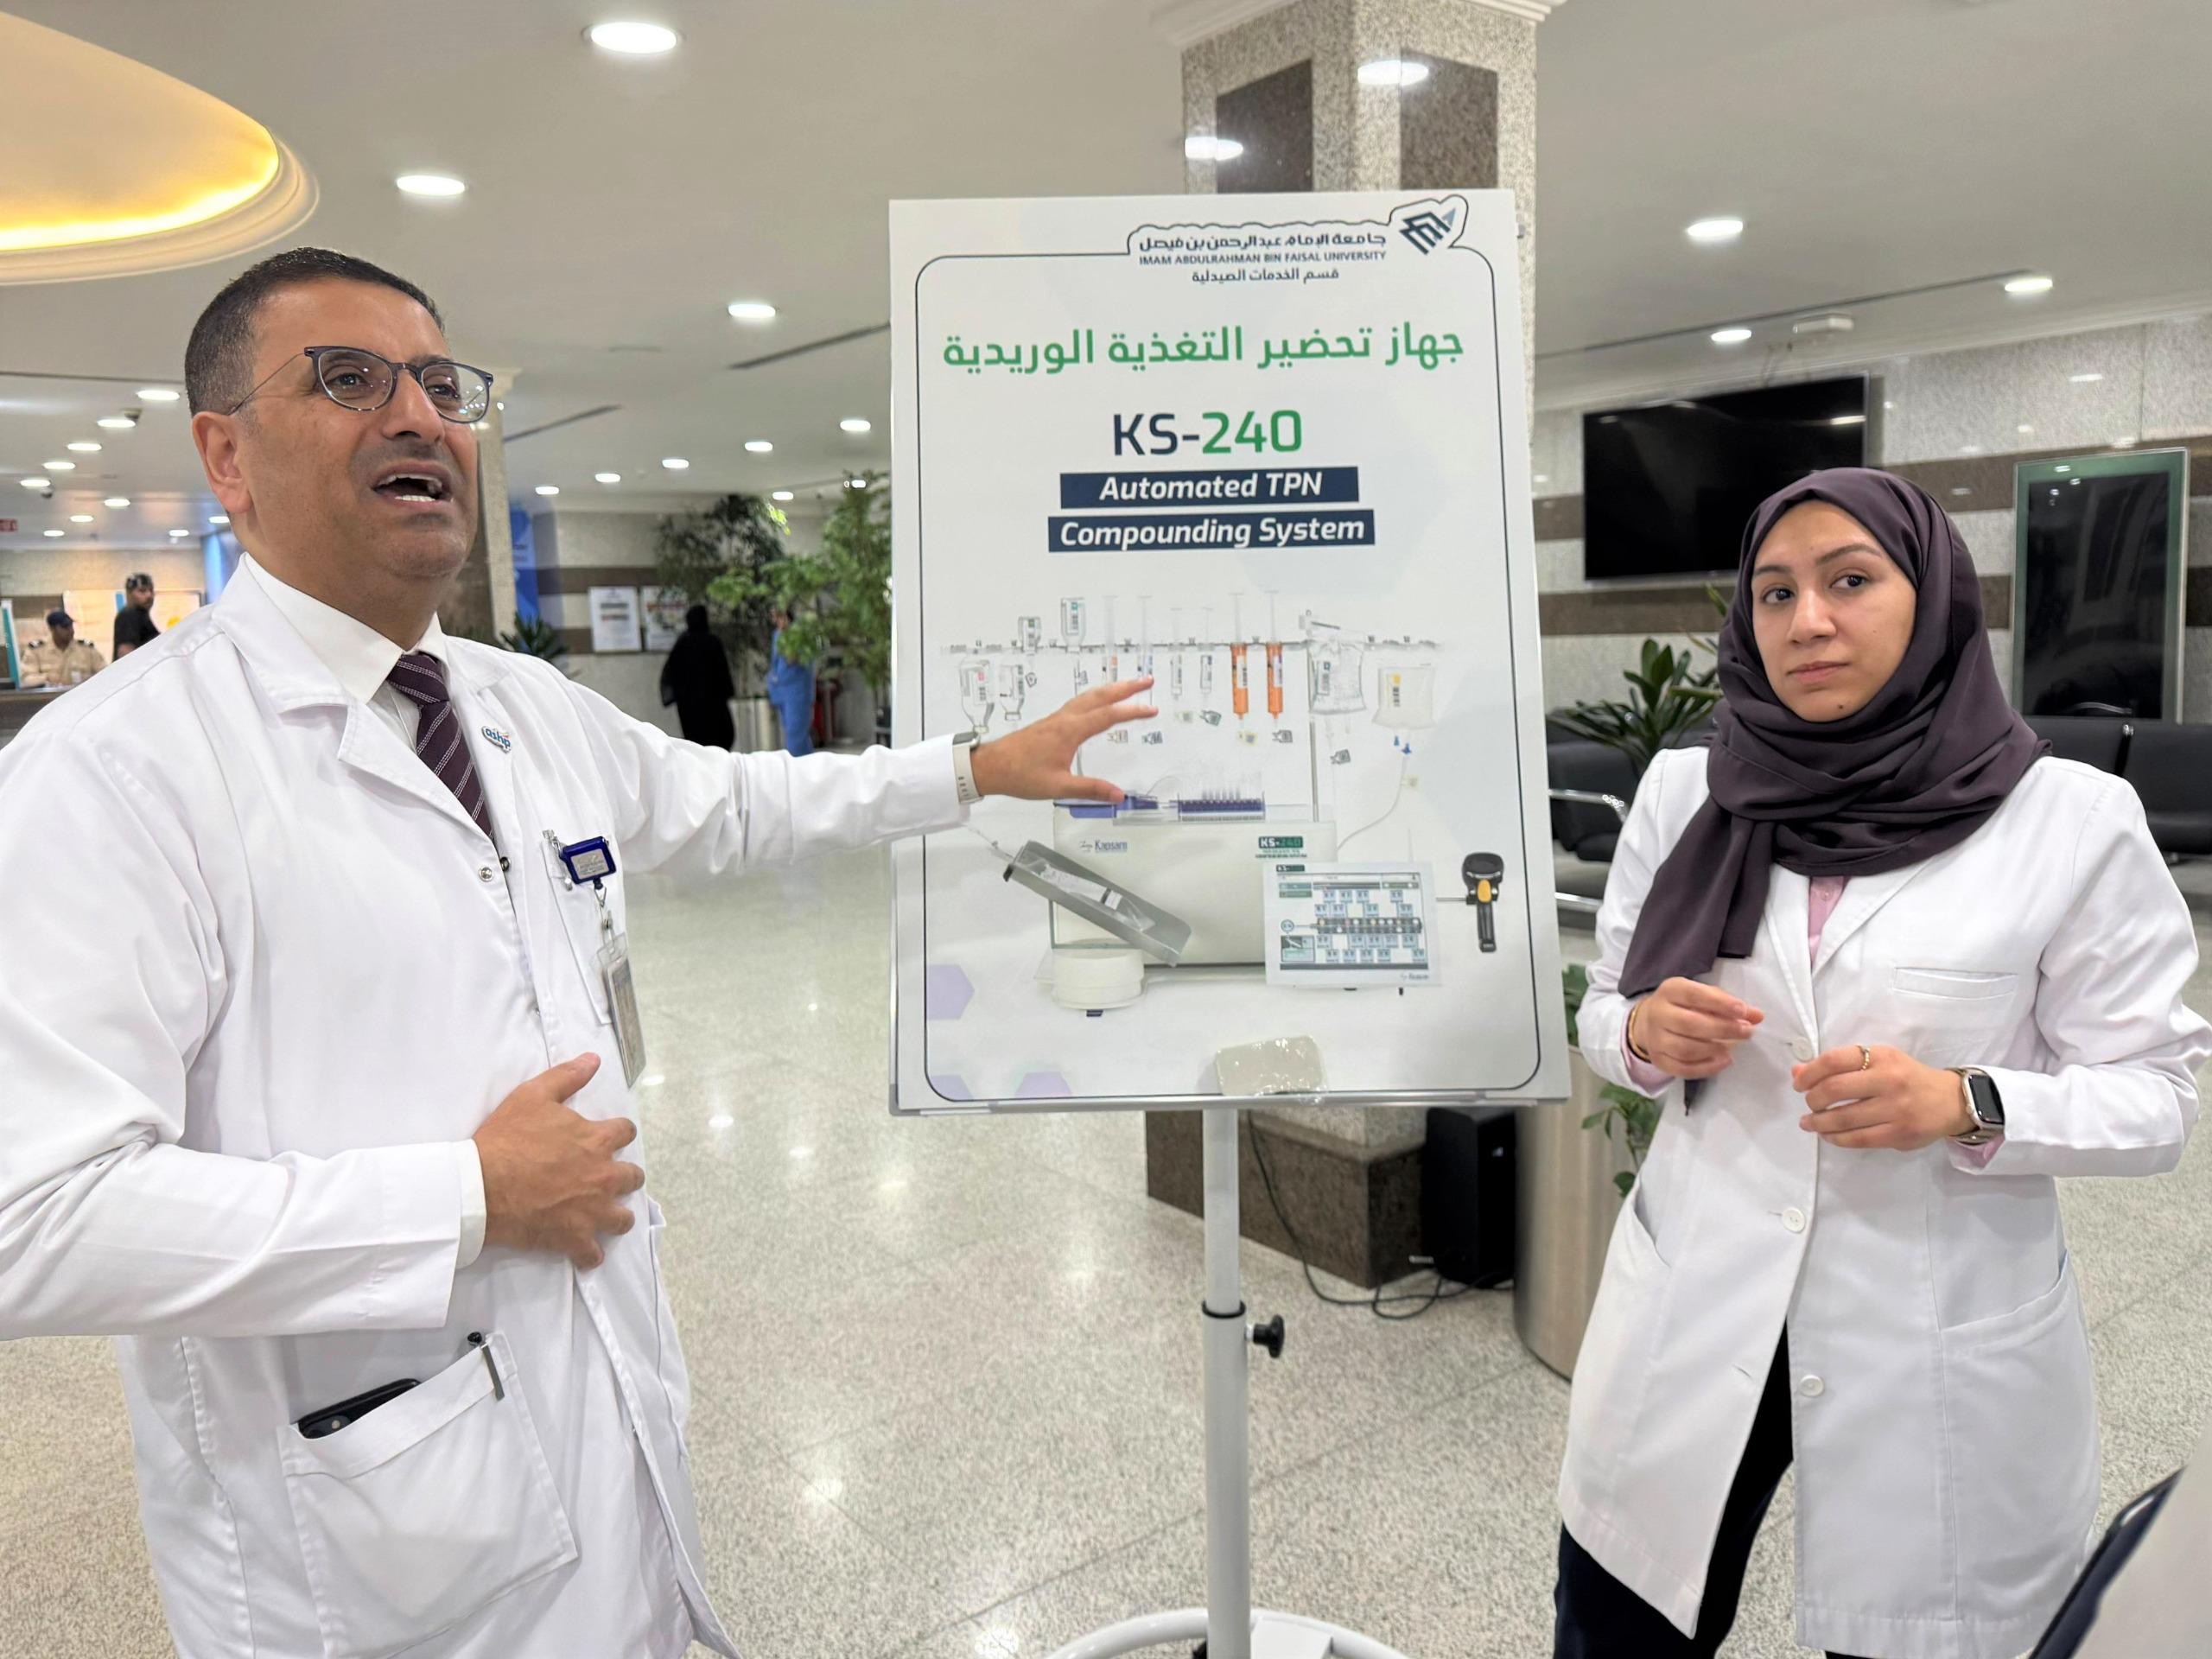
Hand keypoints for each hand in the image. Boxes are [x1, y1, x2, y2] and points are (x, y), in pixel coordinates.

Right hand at [473, 1054, 643, 1268]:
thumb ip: (567, 1077)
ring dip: (615, 1216)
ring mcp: (592, 1211)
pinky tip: (584, 1251)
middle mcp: (603, 1176)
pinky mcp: (574, 1238)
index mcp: (597, 1140)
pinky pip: (594, 1254)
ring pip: (623, 1219)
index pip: (627, 1132)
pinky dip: (590, 1253)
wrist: (481, 1186)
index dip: (618, 1134)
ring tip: (602, 1215)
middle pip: (633, 1177)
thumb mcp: (533, 1096)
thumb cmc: (506, 1139)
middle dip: (623, 1177)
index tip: (609, 1138)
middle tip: (605, 1179)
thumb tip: (594, 1060)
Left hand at [969, 677, 1157, 803]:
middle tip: (1146, 681)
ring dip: (1110, 689)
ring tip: (1128, 685)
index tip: (1151, 710)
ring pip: (1088, 696)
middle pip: (1100, 696)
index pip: (1108, 716)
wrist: (991, 766)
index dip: (1132, 712)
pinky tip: (1096, 702)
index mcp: (1070, 731)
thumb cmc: (1021, 775)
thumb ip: (1090, 789)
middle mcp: (1065, 719)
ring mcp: (1056, 719)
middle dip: (1125, 687)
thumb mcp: (1058, 787)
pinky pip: (1078, 702)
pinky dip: (1094, 697)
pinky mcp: (1050, 723)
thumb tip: (1118, 795)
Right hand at [1626, 978, 1763, 1078]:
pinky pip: (1683, 1069)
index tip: (1743, 1010)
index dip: (1719, 1003)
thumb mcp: (1702, 996)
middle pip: (1689, 1024)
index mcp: (1670, 991)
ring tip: (1733, 1047)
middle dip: (1722, 1029)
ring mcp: (1655, 1039)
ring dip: (1714, 1050)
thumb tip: (1757, 1016)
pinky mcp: (1659, 1060)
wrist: (1648, 1022)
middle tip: (1747, 1032)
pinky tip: (1724, 1061)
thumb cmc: (1683, 1006)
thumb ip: (1728, 1004)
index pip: (1694, 995)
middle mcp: (1658, 1013)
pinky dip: (1706, 1068)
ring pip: (1685, 1049)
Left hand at [1793, 1045, 1973, 1150]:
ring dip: (1818, 1122)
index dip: (1809, 1073)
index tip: (1799, 1084)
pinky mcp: (1900, 1134)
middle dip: (1812, 1100)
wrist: (1951, 1101)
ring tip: (1809, 1123)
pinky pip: (1857, 1139)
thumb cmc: (1907, 1078)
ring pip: (1843, 1118)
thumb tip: (1798, 1072)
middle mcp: (1889, 1080)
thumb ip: (1840, 1066)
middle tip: (1808, 1105)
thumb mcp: (1878, 1062)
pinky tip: (1828, 1135)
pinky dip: (1836, 1138)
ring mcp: (1896, 1109)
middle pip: (1834, 1089)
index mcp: (1882, 1056)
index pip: (1834, 1060)